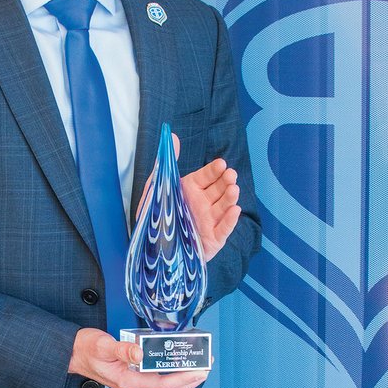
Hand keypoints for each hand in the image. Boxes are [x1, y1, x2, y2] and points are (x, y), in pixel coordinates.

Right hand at [68, 328, 209, 387]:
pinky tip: (181, 360)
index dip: (186, 378)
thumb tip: (140, 351)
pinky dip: (175, 371)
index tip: (201, 369)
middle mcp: (135, 386)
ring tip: (200, 362)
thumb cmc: (85, 350)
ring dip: (186, 376)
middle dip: (192, 378)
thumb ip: (122, 349)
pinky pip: (161, 378)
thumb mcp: (102, 345)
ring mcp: (136, 382)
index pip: (165, 385)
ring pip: (168, 385)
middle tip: (207, 363)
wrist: (72, 354)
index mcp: (128, 382)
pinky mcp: (136, 376)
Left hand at [136, 134, 240, 261]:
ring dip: (230, 198)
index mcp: (191, 190)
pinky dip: (229, 221)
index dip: (214, 170)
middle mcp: (202, 204)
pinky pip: (223, 230)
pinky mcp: (212, 240)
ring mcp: (209, 222)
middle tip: (230, 175)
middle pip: (219, 190)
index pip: (207, 176)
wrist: (152, 251)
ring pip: (223, 208)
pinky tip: (235, 210)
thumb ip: (165, 163)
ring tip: (234, 189)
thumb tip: (172, 136)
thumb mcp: (156, 188)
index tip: (221, 164)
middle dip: (226, 182)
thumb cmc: (154, 218)